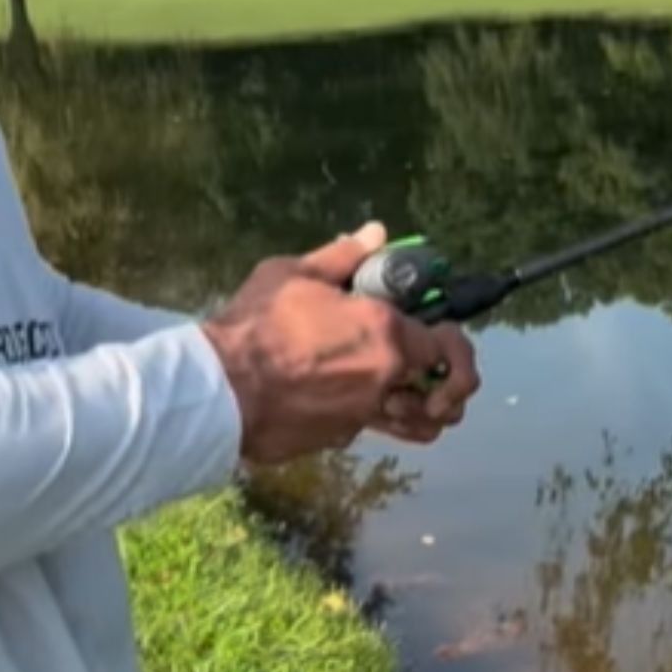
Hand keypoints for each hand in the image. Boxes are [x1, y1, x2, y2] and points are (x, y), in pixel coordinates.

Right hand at [200, 222, 482, 465]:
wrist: (218, 391)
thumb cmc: (256, 326)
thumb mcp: (294, 274)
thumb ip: (343, 257)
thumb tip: (376, 232)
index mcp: (386, 333)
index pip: (450, 345)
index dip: (453, 341)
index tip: (442, 336)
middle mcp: (386, 378)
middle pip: (446, 392)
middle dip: (449, 385)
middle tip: (434, 374)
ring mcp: (364, 414)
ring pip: (418, 423)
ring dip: (422, 413)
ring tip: (409, 397)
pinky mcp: (338, 439)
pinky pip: (367, 427)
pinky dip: (364, 415)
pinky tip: (339, 398)